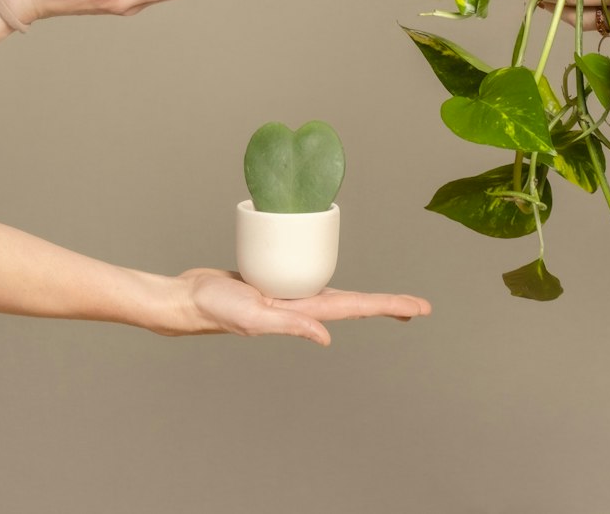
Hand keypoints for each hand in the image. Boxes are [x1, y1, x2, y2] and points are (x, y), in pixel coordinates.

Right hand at [177, 268, 431, 345]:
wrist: (189, 298)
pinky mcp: (277, 280)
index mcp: (303, 312)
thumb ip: (289, 326)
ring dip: (361, 297)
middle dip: (386, 305)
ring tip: (387, 301)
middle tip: (418, 307)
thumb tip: (327, 337)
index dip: (389, 305)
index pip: (356, 308)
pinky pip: (310, 276)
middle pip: (354, 303)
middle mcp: (302, 304)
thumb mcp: (254, 317)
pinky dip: (328, 273)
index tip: (420, 308)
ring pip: (335, 292)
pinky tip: (332, 273)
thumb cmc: (216, 309)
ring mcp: (290, 294)